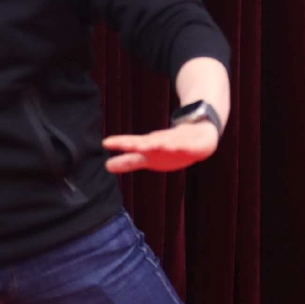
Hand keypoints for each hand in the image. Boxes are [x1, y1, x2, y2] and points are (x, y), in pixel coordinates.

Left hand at [104, 120, 218, 173]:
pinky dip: (180, 146)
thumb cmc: (168, 149)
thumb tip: (106, 166)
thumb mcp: (148, 158)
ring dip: (158, 143)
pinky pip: (186, 146)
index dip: (120, 144)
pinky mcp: (192, 145)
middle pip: (147, 142)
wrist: (199, 137)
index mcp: (149, 147)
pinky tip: (174, 146)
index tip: (105, 143)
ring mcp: (177, 142)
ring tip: (148, 145)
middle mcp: (161, 142)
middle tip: (126, 144)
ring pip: (166, 142)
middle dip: (137, 143)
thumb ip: (129, 162)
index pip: (132, 145)